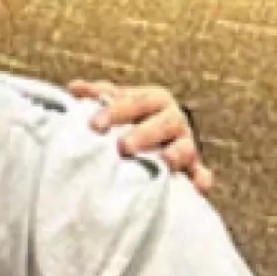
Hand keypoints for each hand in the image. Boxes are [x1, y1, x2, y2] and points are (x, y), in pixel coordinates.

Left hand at [70, 80, 213, 194]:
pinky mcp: (192, 168)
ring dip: (176, 154)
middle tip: (123, 147)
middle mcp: (173, 120)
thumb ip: (98, 95)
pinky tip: (197, 188)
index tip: (94, 125)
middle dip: (144, 134)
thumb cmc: (129, 117)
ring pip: (185, 147)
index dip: (116, 111)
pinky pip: (200, 173)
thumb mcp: (116, 102)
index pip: (136, 102)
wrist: (154, 137)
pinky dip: (201, 179)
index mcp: (154, 100)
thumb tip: (75, 87)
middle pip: (163, 123)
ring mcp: (185, 144)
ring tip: (165, 161)